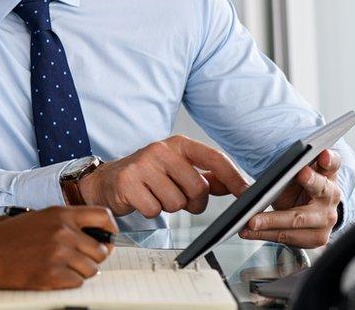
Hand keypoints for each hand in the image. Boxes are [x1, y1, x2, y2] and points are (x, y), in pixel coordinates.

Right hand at [0, 206, 117, 290]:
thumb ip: (66, 223)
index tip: (108, 237)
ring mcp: (59, 254)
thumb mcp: (37, 218)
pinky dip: (68, 283)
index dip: (110, 229)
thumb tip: (97, 236)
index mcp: (59, 213)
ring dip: (80, 272)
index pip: (103, 216)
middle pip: (101, 250)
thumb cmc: (8, 237)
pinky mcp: (52, 275)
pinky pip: (78, 283)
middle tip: (79, 259)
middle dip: (93, 257)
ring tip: (60, 267)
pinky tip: (52, 275)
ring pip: (91, 270)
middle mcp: (63, 232)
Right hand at [77, 135, 248, 217]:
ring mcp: (142, 165)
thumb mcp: (177, 170)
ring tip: (156, 196)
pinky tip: (142, 200)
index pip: (214, 158)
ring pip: (177, 202)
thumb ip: (207, 177)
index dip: (234, 177)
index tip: (248, 193)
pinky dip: (151, 211)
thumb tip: (237, 184)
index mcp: (178, 144)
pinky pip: (155, 209)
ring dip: (169, 207)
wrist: (107, 180)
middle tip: (179, 198)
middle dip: (193, 202)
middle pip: (198, 188)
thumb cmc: (146, 176)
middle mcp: (160, 150)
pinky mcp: (127, 182)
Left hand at [241, 149, 341, 247]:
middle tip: (283, 184)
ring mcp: (326, 219)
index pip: (331, 163)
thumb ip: (282, 167)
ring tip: (250, 221)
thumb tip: (255, 171)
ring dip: (271, 222)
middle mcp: (331, 196)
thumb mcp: (293, 173)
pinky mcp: (317, 238)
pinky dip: (265, 234)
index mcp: (327, 173)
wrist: (310, 211)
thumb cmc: (298, 186)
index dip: (328, 159)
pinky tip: (248, 231)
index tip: (319, 156)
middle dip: (308, 182)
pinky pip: (288, 236)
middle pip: (318, 191)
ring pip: (297, 220)